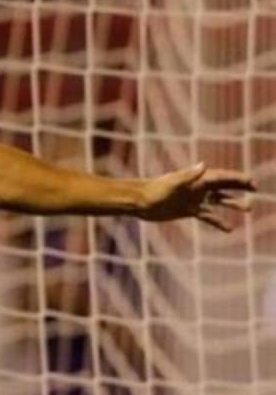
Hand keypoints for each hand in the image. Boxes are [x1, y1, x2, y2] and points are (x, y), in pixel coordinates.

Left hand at [139, 162, 255, 231]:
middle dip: (239, 187)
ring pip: (218, 201)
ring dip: (233, 203)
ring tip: (248, 208)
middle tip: (255, 189)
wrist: (140, 202)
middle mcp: (198, 188)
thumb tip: (204, 165)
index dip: (237, 178)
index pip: (222, 177)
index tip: (251, 182)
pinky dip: (219, 221)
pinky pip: (208, 216)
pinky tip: (230, 229)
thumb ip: (189, 175)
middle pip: (223, 186)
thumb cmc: (154, 190)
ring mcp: (194, 199)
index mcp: (196, 179)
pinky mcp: (188, 211)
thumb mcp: (173, 183)